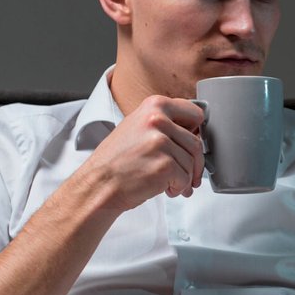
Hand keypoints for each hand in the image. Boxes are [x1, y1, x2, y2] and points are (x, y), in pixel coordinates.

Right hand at [80, 96, 206, 211]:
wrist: (98, 184)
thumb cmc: (116, 161)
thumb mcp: (137, 127)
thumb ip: (164, 124)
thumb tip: (194, 131)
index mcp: (154, 105)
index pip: (195, 113)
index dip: (196, 132)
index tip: (192, 144)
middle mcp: (157, 120)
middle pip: (196, 143)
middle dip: (194, 163)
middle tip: (187, 174)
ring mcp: (161, 143)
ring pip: (192, 163)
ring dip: (185, 178)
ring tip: (168, 182)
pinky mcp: (165, 165)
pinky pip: (186, 179)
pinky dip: (178, 188)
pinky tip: (164, 188)